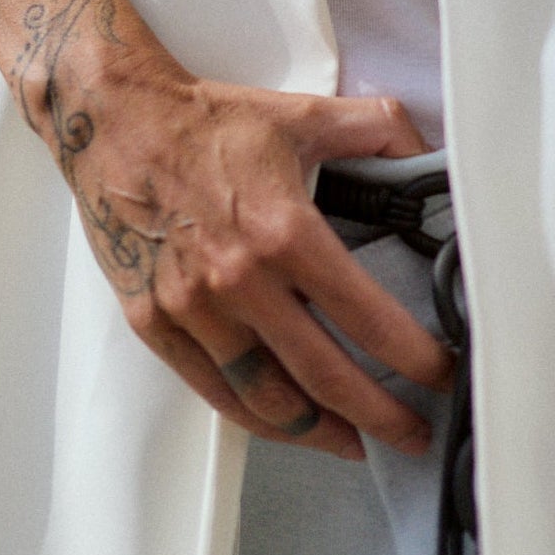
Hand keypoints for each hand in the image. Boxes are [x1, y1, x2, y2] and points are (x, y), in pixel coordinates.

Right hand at [61, 47, 452, 462]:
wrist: (113, 119)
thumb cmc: (206, 120)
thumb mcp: (304, 113)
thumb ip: (378, 131)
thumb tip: (429, 155)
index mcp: (285, 230)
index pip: (367, 318)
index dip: (414, 359)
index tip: (440, 375)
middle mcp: (239, 279)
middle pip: (325, 377)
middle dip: (381, 417)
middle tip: (413, 434)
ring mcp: (193, 308)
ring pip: (268, 400)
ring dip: (319, 432)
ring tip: (355, 440)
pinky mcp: (155, 322)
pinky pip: (215, 391)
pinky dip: (257, 417)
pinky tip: (287, 423)